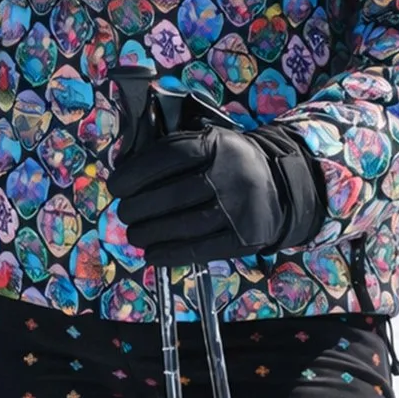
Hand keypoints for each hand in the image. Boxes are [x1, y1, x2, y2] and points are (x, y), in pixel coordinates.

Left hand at [107, 117, 325, 265]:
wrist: (281, 187)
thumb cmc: (230, 164)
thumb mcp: (210, 142)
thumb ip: (174, 150)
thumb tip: (126, 173)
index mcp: (218, 145)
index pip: (170, 156)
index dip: (137, 173)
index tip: (116, 187)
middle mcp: (231, 175)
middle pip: (174, 194)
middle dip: (139, 208)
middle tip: (124, 214)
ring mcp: (240, 208)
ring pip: (186, 225)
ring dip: (151, 233)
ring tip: (134, 235)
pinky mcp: (246, 237)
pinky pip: (202, 249)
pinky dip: (172, 254)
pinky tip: (152, 255)